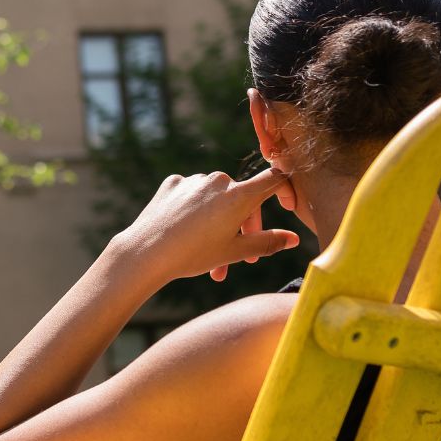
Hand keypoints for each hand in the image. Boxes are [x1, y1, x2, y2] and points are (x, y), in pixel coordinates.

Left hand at [115, 169, 298, 284]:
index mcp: (239, 195)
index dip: (285, 190)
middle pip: (243, 198)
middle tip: (244, 260)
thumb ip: (267, 242)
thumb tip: (293, 239)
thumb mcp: (235, 252)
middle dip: (245, 228)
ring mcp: (194, 180)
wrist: (147, 252)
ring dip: (220, 224)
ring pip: (217, 200)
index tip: (287, 205)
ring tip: (210, 257)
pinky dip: (196, 211)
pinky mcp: (173, 183)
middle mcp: (218, 180)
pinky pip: (193, 194)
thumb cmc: (194, 255)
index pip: (273, 180)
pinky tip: (187, 232)